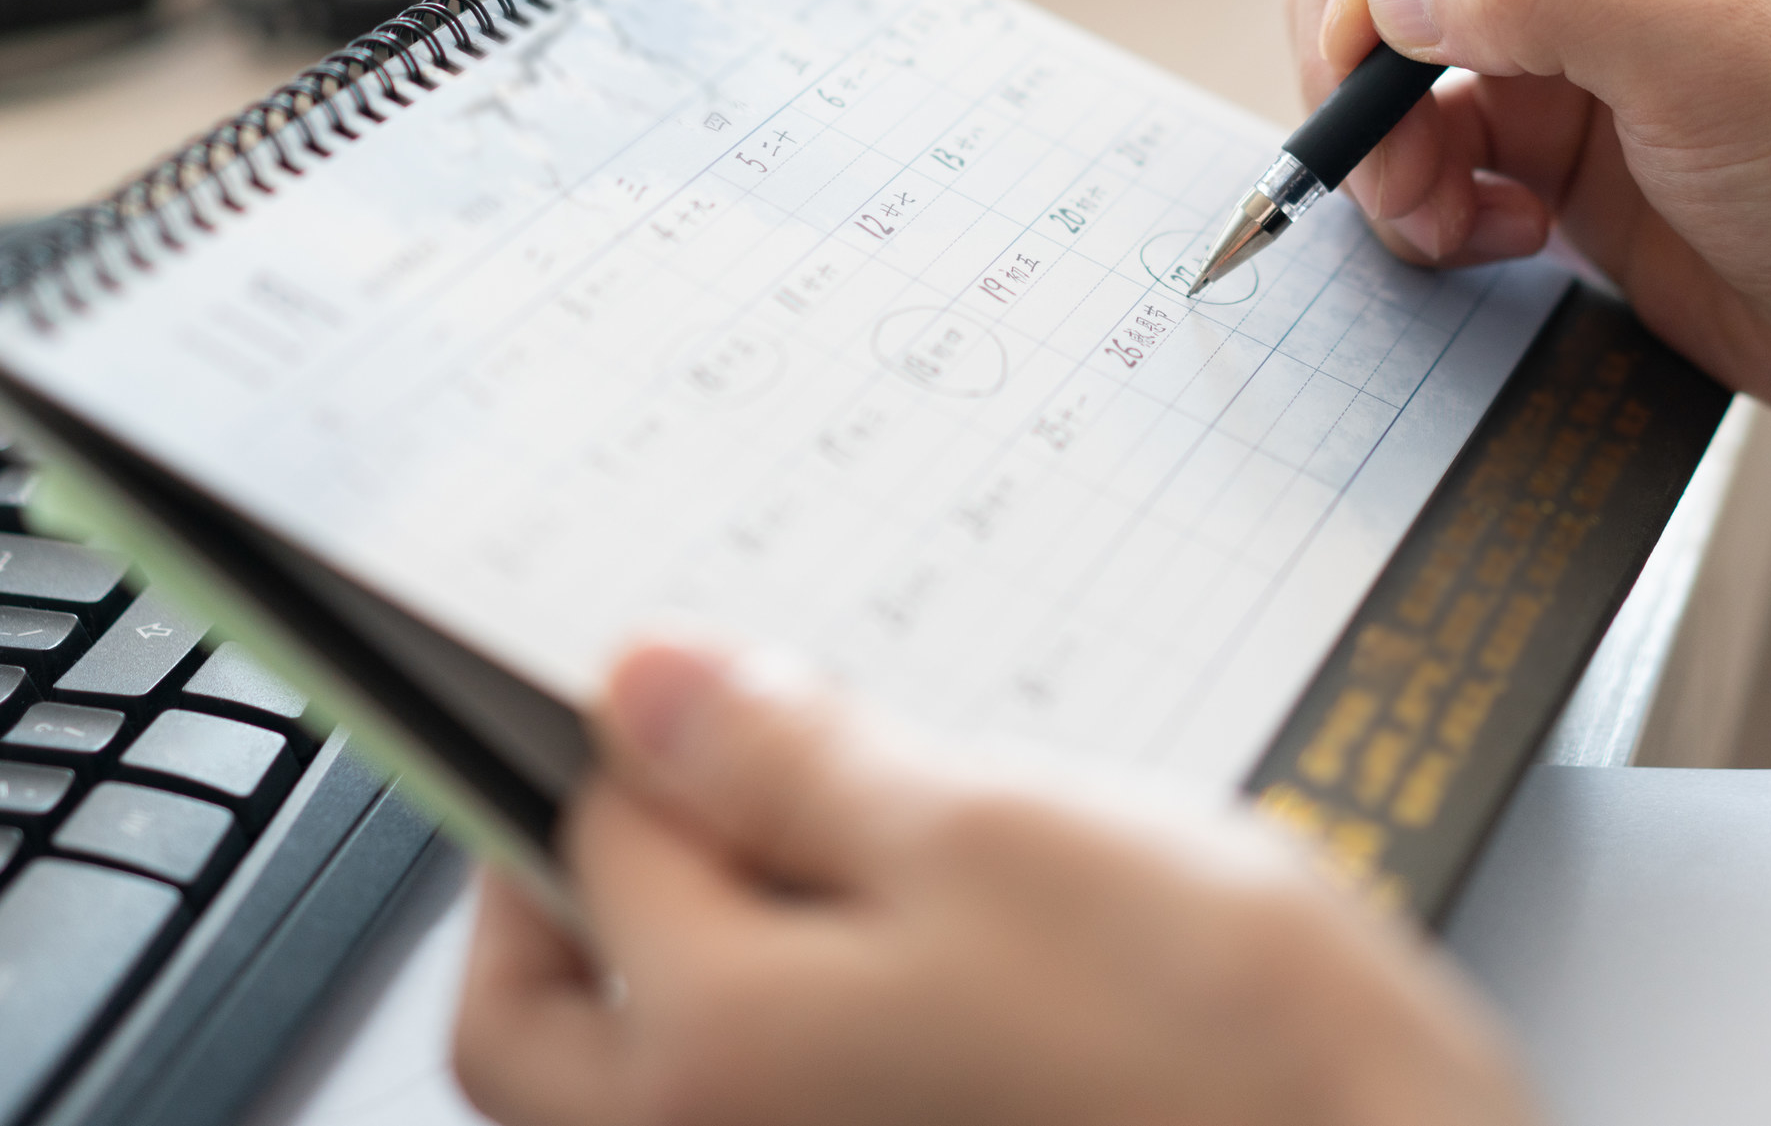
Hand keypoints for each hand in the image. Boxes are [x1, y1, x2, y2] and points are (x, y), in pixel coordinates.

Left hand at [454, 635, 1537, 1125]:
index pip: (587, 856)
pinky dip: (794, 1038)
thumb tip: (648, 694)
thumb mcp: (992, 832)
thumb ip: (787, 764)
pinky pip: (780, 1123)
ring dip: (688, 968)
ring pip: (655, 1091)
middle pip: (544, 1033)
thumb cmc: (1225, 1052)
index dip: (634, 745)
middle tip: (663, 792)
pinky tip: (910, 966)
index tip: (696, 688)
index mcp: (712, 1056)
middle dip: (574, 897)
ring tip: (817, 861)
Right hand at [1292, 0, 1770, 430]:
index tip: (1370, 26)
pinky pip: (1409, 133)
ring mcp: (1557, 24)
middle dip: (1354, 35)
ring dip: (1376, 131)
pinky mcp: (1538, 126)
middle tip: (1376, 131)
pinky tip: (1493, 232)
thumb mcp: (1706, 53)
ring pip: (1375, 35)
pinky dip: (1417, 192)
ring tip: (1435, 206)